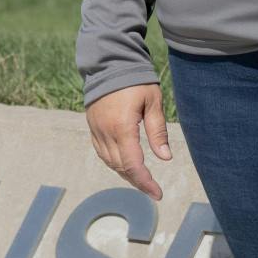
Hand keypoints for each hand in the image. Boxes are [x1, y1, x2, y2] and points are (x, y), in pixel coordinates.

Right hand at [85, 81, 171, 201]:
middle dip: (137, 180)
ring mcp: (96, 130)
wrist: (109, 63)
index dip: (145, 182)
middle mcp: (105, 132)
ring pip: (109, 162)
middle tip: (153, 189)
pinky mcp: (92, 126)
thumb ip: (157, 131)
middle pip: (120, 167)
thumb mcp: (153, 102)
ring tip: (142, 179)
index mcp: (122, 127)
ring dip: (125, 173)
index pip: (133, 164)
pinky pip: (102, 152)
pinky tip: (125, 164)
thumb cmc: (136, 80)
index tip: (157, 194)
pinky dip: (114, 162)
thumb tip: (165, 158)